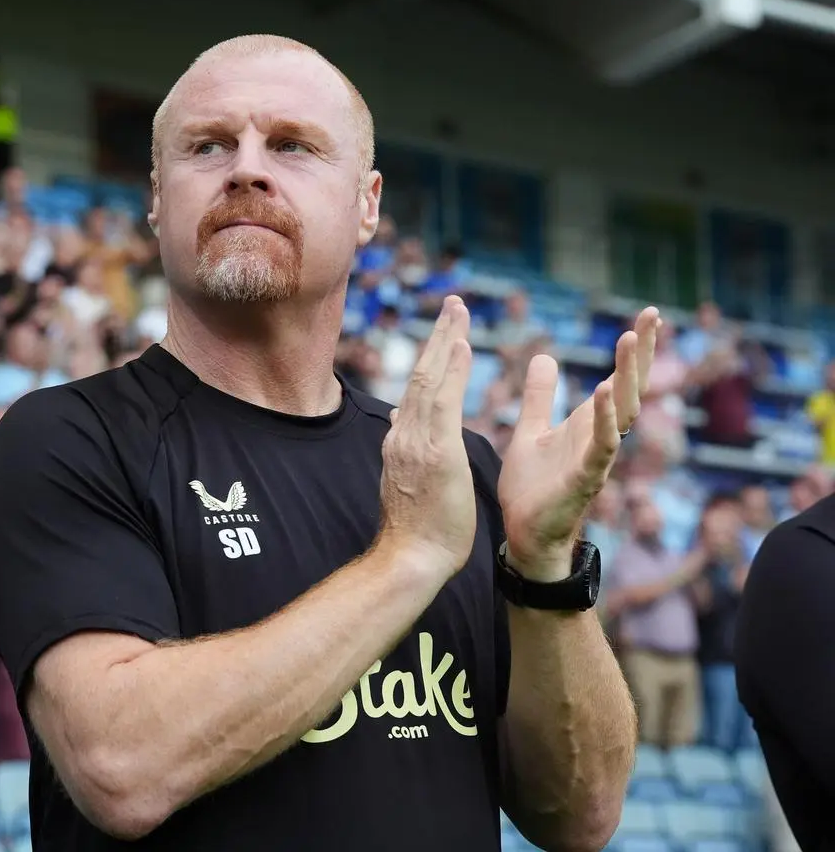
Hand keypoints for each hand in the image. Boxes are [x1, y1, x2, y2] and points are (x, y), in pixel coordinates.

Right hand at [379, 296, 475, 582]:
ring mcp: (415, 441)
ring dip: (445, 340)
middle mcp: (403, 435)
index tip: (446, 334)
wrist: (411, 560)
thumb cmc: (418, 532)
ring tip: (459, 310)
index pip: (417, 390)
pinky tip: (462, 344)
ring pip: (429, 378)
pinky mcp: (434, 451)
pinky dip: (451, 369)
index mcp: (402, 443)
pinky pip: (443, 400)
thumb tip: (401, 424)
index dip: (432, 358)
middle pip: (420, 374)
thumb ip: (409, 451)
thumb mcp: (409, 482)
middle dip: (438, 336)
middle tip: (454, 303)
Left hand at [498, 307, 660, 579]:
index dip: (633, 350)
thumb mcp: (532, 430)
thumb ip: (540, 396)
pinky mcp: (584, 479)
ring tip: (629, 340)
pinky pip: (600, 445)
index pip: (618, 378)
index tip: (647, 315)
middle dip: (641, 353)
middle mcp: (600, 436)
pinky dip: (603, 419)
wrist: (523, 533)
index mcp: (587, 423)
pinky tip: (603, 391)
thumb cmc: (532, 487)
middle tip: (651, 315)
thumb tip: (544, 357)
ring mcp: (596, 458)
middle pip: (629, 388)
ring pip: (621, 412)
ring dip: (625, 377)